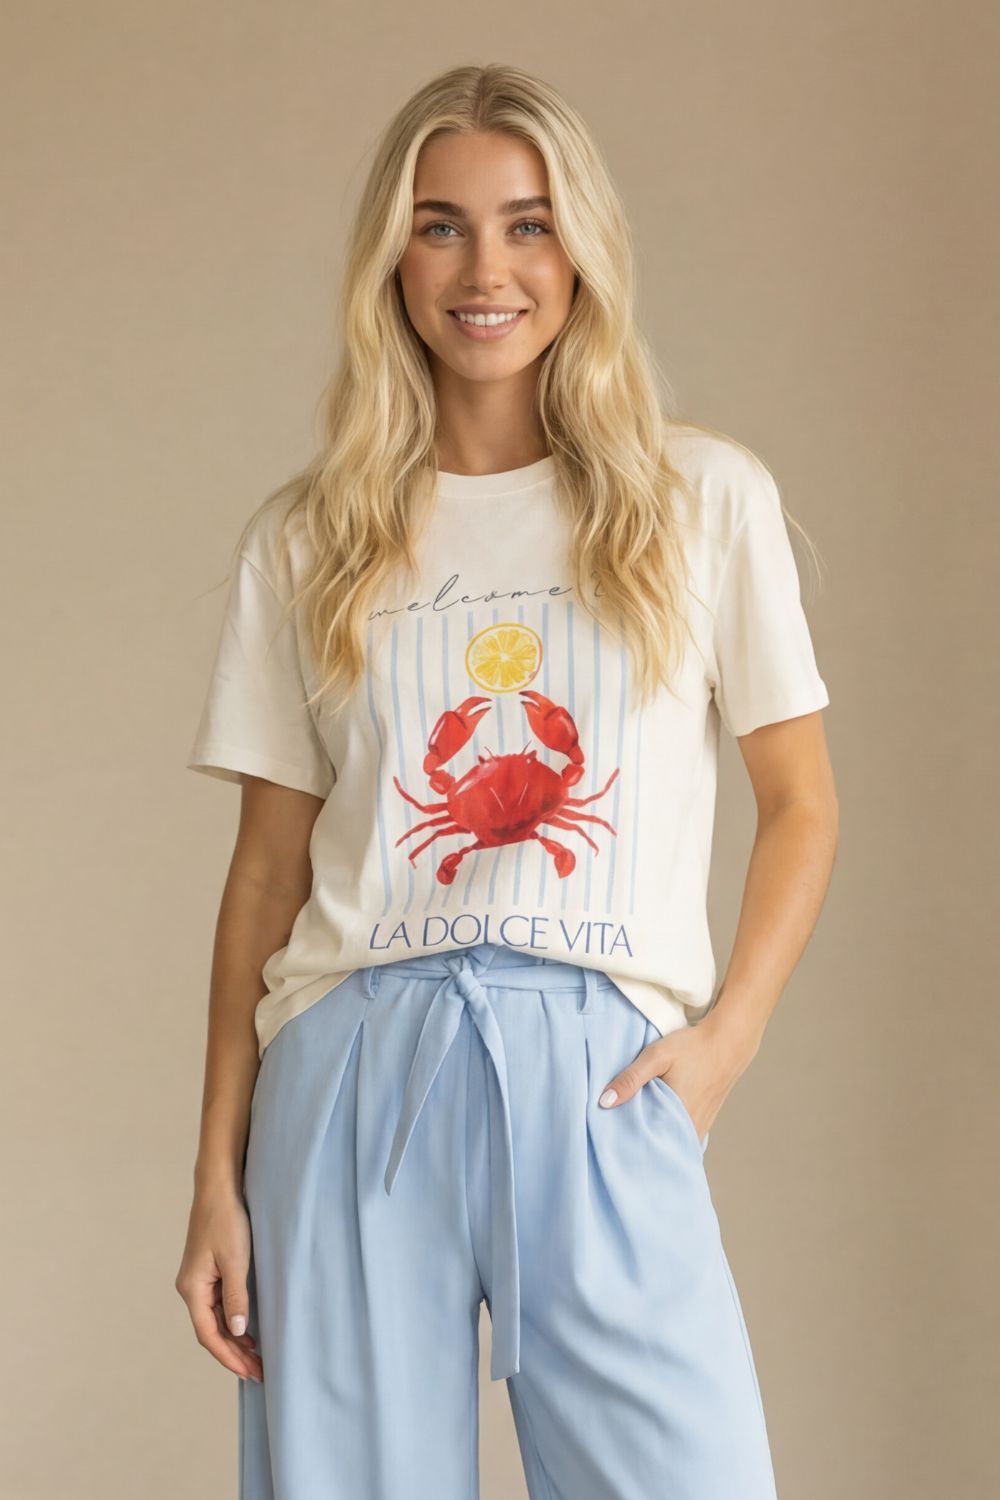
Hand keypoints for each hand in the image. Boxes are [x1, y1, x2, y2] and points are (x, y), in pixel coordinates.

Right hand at [175, 1183, 262, 1382]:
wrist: (219, 1188)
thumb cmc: (226, 1220)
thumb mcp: (235, 1261)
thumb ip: (236, 1298)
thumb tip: (236, 1332)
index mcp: (192, 1289)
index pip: (208, 1335)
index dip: (228, 1357)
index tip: (249, 1372)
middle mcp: (191, 1288)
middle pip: (211, 1331)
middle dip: (234, 1353)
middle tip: (259, 1371)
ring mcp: (199, 1280)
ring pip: (215, 1320)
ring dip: (234, 1339)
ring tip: (257, 1357)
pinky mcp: (208, 1271)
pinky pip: (219, 1305)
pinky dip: (232, 1321)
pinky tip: (247, 1330)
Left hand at [597, 1013, 759, 1140]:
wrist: (728, 1042)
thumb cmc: (693, 1048)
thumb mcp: (656, 1056)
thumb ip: (631, 1078)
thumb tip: (604, 1102)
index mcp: (676, 1116)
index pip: (647, 1143)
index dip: (628, 1143)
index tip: (611, 1142)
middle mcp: (691, 1127)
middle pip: (660, 1146)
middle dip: (640, 1145)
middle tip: (619, 1140)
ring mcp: (700, 1126)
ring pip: (673, 1143)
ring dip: (656, 1140)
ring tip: (634, 1134)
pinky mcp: (705, 1121)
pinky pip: (683, 1136)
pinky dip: (670, 1134)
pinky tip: (657, 1125)